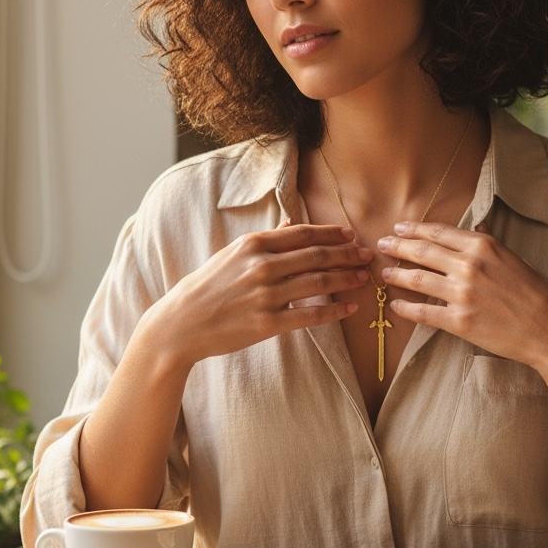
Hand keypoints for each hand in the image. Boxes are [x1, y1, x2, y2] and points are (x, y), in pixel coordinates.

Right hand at [146, 222, 369, 366]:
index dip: (331, 233)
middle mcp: (262, 265)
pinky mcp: (268, 323)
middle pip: (316, 256)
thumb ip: (264, 240)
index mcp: (253, 245)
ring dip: (346, 279)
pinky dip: (334, 311)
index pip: (302, 233)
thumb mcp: (231, 255)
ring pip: (318, 283)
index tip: (350, 234)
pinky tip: (350, 308)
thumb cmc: (207, 288)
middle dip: (347, 254)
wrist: (180, 324)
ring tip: (364, 277)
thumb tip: (290, 223)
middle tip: (367, 255)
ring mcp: (266, 295)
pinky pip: (310, 315)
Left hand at [377, 221, 547, 375]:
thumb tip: (476, 227)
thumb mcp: (513, 257)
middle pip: (421, 252)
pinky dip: (405, 308)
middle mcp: (469, 266)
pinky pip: (423, 313)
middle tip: (381, 244)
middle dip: (397, 247)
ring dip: (397, 275)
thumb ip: (489, 243)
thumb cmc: (536, 292)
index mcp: (483, 246)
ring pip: (417, 280)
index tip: (398, 228)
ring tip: (384, 273)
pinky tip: (396, 305)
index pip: (438, 233)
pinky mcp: (459, 322)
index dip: (414, 229)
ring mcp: (462, 294)